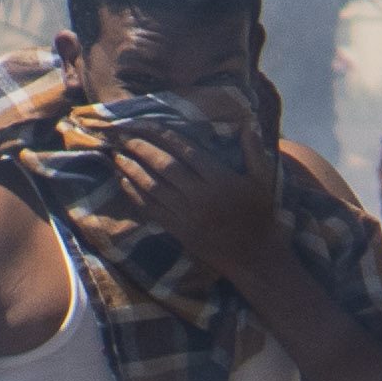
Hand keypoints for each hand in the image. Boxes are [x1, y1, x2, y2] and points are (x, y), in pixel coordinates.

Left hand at [104, 120, 287, 285]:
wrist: (255, 257)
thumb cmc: (260, 215)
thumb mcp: (264, 180)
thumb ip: (254, 151)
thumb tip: (247, 123)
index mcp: (220, 179)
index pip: (185, 150)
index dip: (161, 135)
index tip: (143, 123)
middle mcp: (201, 196)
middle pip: (164, 166)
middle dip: (140, 148)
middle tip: (123, 135)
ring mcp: (187, 214)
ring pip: (152, 186)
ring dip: (132, 169)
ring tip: (117, 155)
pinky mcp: (178, 230)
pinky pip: (150, 208)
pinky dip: (134, 194)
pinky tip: (123, 182)